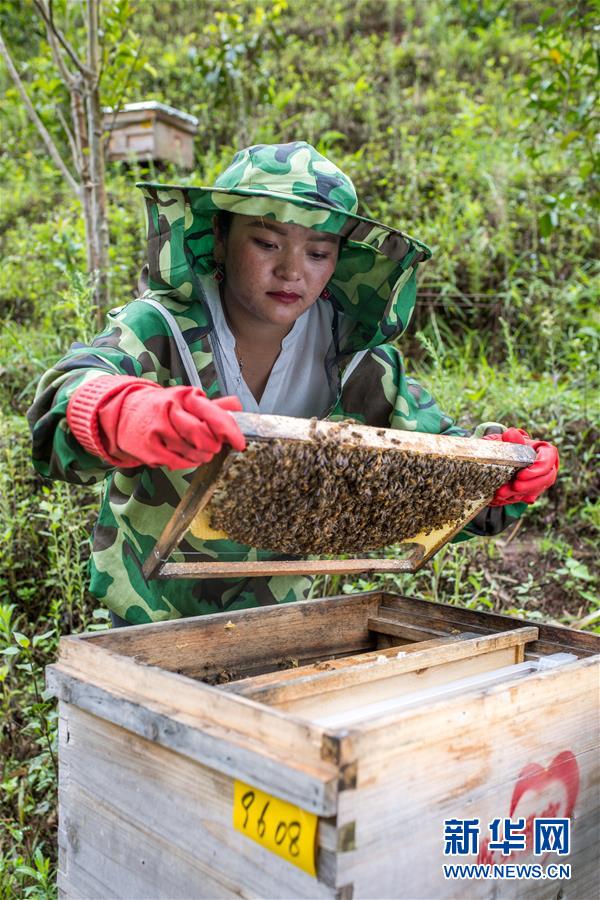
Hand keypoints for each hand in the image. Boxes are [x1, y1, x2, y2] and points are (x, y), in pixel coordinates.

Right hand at [67, 376, 245, 469]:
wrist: (122, 414)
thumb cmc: (161, 408)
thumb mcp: (186, 400)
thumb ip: (213, 406)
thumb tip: (238, 406)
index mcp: (185, 396)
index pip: (214, 414)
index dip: (230, 431)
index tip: (240, 443)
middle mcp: (171, 410)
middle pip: (204, 437)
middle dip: (213, 446)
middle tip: (212, 446)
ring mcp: (159, 430)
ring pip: (193, 453)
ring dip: (200, 456)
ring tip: (195, 450)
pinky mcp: (150, 449)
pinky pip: (179, 463)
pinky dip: (185, 463)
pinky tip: (181, 455)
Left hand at [482, 427, 558, 505]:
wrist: (500, 457)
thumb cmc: (507, 445)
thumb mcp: (507, 440)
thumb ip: (511, 438)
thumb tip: (511, 433)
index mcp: (545, 451)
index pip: (549, 460)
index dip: (538, 470)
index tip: (521, 475)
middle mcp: (547, 467)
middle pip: (546, 479)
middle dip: (529, 485)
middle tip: (514, 487)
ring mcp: (541, 480)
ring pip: (535, 490)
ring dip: (519, 493)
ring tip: (501, 493)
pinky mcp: (532, 490)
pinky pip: (526, 497)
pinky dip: (514, 497)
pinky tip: (502, 496)